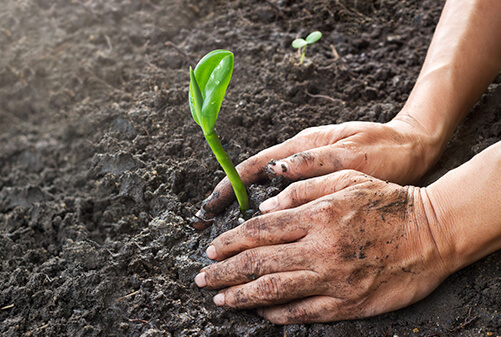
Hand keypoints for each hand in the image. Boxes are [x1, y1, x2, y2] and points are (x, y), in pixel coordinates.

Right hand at [194, 118, 438, 228]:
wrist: (415, 148)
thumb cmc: (386, 150)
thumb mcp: (351, 155)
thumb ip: (313, 162)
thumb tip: (274, 171)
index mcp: (303, 147)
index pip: (254, 166)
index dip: (229, 187)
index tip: (209, 207)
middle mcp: (299, 158)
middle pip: (252, 181)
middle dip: (227, 204)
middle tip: (207, 231)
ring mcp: (308, 171)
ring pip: (267, 194)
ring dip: (245, 215)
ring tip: (227, 242)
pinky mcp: (320, 184)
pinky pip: (286, 202)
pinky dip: (270, 219)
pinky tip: (264, 240)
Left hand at [194, 170, 450, 323]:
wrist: (431, 232)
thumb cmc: (387, 201)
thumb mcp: (345, 179)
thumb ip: (302, 189)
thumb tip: (266, 204)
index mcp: (316, 217)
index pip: (260, 230)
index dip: (230, 241)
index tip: (211, 250)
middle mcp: (319, 249)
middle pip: (258, 263)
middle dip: (224, 272)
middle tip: (203, 278)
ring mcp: (333, 279)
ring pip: (274, 290)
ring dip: (242, 296)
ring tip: (220, 299)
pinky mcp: (348, 302)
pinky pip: (305, 312)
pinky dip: (279, 314)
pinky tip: (261, 313)